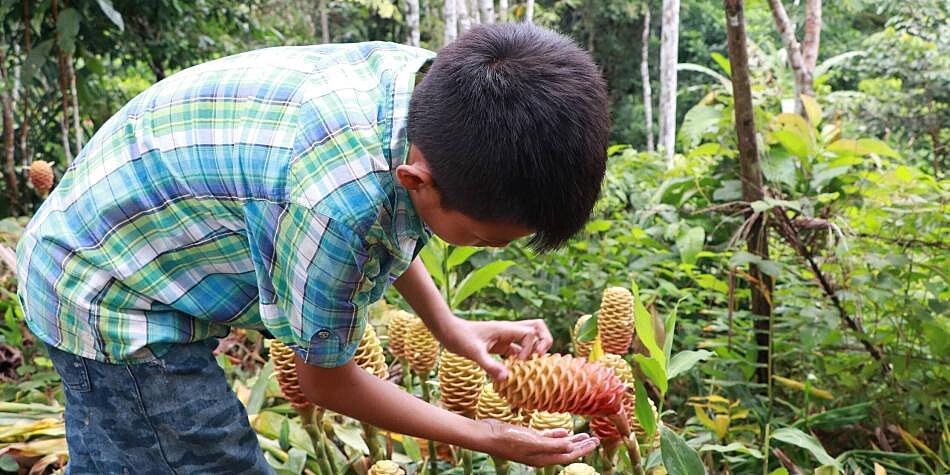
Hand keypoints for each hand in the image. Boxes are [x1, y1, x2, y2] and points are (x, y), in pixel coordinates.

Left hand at [439, 318, 552, 380]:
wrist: (447, 331)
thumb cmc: (459, 338)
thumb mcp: (473, 353)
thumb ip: (490, 365)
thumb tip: (506, 378)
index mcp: (505, 329)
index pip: (531, 333)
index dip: (531, 348)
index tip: (518, 362)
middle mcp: (508, 330)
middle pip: (538, 327)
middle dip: (544, 341)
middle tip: (537, 358)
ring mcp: (505, 337)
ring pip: (530, 338)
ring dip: (534, 350)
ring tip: (529, 366)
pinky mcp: (500, 345)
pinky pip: (518, 350)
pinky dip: (522, 359)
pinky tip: (515, 372)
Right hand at [476, 420, 598, 466]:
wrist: (488, 435)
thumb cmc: (509, 439)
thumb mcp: (533, 442)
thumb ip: (553, 445)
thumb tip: (571, 448)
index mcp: (543, 458)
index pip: (568, 455)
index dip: (583, 449)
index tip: (595, 442)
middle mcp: (541, 454)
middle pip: (566, 451)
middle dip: (581, 445)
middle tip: (594, 439)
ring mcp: (534, 446)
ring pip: (558, 444)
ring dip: (571, 440)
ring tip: (583, 435)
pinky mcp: (528, 437)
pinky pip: (547, 438)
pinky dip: (557, 434)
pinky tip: (563, 431)